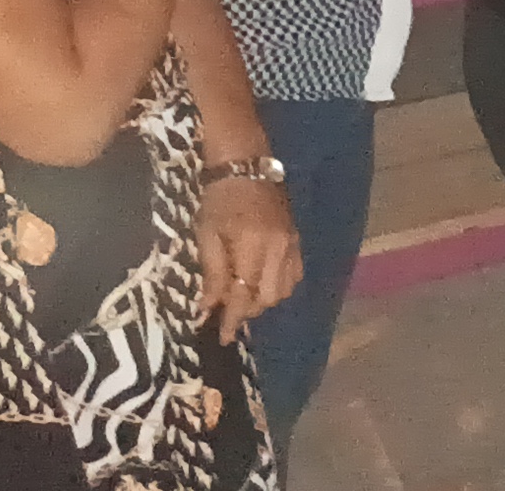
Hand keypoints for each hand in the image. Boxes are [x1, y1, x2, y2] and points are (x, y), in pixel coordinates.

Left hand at [195, 169, 302, 342]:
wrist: (247, 167)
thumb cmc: (220, 199)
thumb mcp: (206, 234)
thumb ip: (211, 272)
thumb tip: (207, 307)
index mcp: (252, 246)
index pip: (244, 294)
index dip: (232, 319)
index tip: (221, 337)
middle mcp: (278, 249)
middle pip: (268, 297)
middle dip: (248, 310)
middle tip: (227, 309)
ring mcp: (291, 245)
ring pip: (284, 290)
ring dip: (263, 299)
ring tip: (244, 294)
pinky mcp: (297, 240)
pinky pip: (295, 275)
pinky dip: (279, 285)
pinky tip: (263, 281)